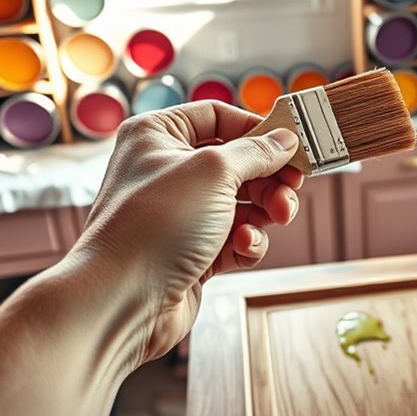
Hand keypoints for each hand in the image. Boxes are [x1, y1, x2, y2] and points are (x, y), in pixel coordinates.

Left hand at [77, 101, 301, 363]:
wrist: (123, 299)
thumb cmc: (156, 224)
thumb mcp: (214, 171)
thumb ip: (257, 152)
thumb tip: (286, 140)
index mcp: (158, 135)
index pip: (218, 116)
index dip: (257, 129)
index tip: (291, 145)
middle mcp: (167, 170)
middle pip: (238, 162)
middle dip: (270, 178)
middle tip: (293, 188)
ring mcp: (180, 213)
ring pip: (243, 202)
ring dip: (265, 211)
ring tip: (277, 219)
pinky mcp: (193, 251)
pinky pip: (235, 237)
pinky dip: (247, 242)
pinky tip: (242, 247)